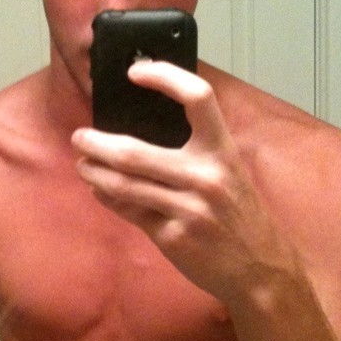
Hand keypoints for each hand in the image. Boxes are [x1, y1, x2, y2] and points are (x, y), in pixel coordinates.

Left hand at [72, 61, 290, 304]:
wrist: (261, 269)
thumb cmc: (241, 217)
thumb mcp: (229, 174)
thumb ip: (195, 153)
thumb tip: (138, 133)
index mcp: (223, 151)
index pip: (198, 97)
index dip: (165, 76)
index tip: (135, 72)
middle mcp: (206, 177)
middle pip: (134, 152)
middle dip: (97, 143)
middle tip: (80, 137)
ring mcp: (188, 209)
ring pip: (123, 184)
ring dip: (94, 172)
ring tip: (83, 164)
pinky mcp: (173, 237)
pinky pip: (130, 211)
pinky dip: (108, 198)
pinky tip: (99, 190)